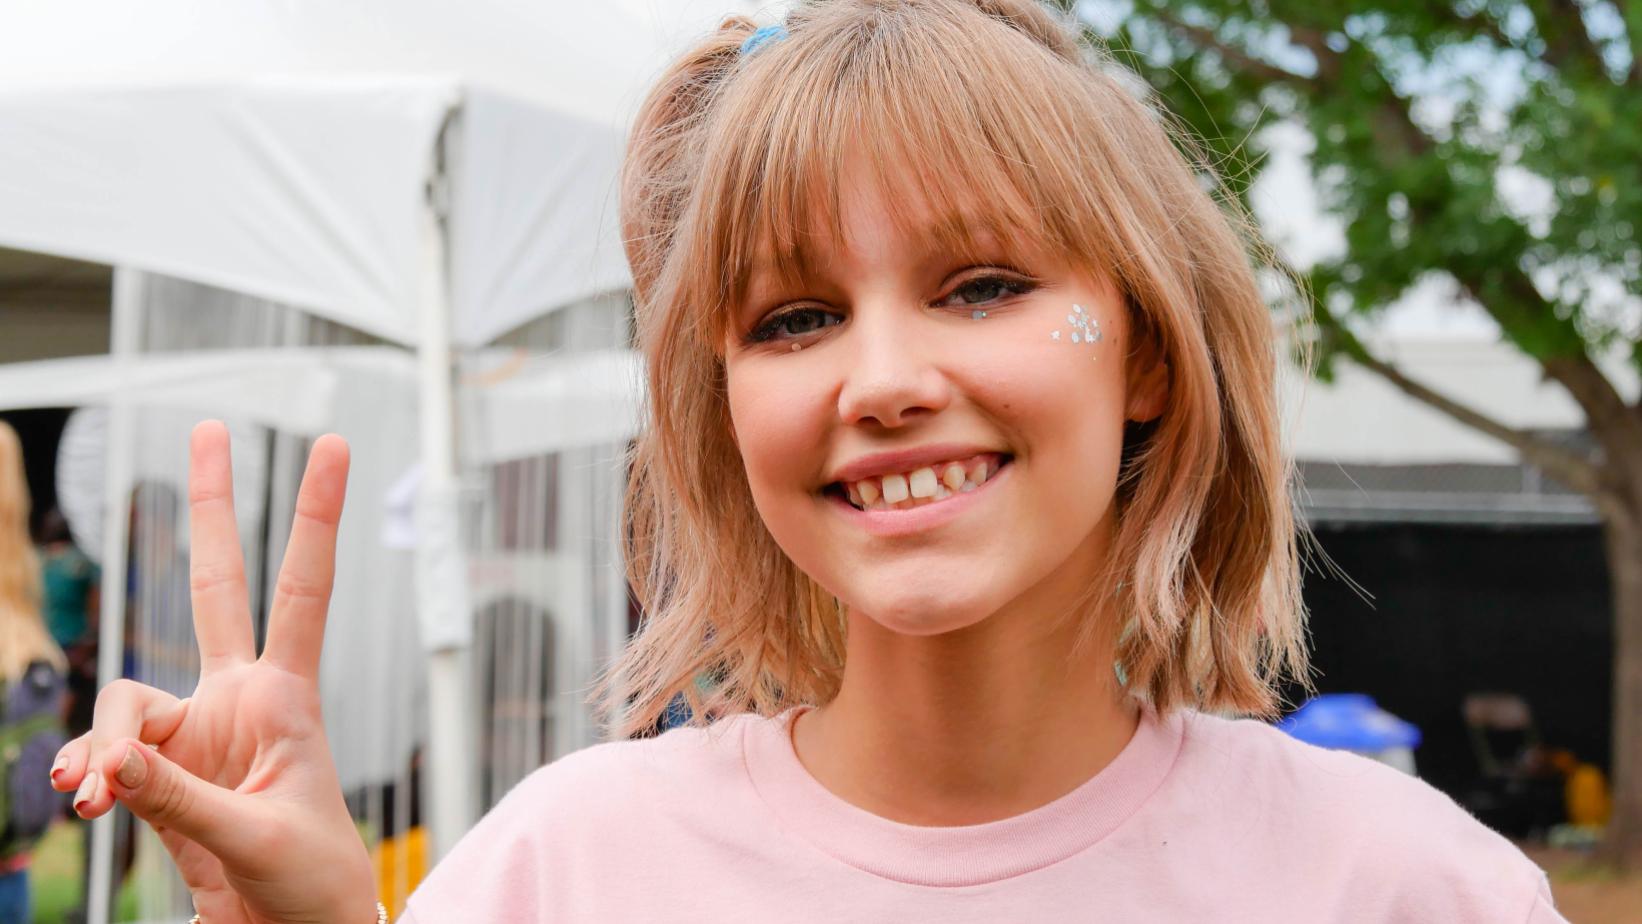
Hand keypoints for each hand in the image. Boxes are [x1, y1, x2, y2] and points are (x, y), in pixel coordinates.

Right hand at [48, 421, 378, 923]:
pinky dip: (91, 776)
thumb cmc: (311, 881)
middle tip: (211, 425)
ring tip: (95, 801)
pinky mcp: (163, 775)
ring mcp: (197, 731)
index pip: (304, 588)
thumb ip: (178, 796)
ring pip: (124, 705)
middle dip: (211, 509)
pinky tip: (83, 802)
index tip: (331, 443)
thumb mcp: (254, 837)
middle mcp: (240, 697)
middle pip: (220, 584)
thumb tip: (107, 759)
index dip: (315, 516)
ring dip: (104, 748)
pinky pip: (109, 756)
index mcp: (289, 695)